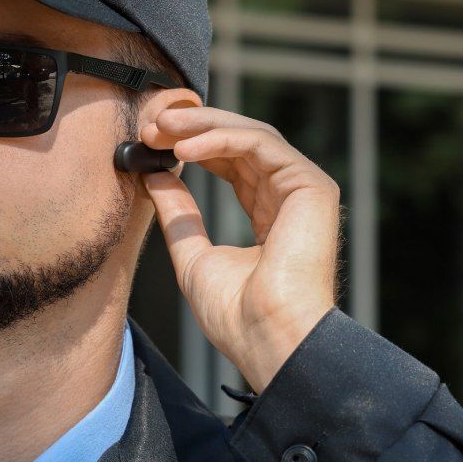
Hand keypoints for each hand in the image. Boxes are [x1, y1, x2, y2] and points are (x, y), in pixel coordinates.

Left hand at [135, 100, 339, 393]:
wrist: (268, 337)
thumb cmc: (237, 315)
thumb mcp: (193, 255)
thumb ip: (179, 215)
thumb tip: (154, 176)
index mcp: (270, 214)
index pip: (233, 163)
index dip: (193, 146)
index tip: (150, 141)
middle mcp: (290, 197)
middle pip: (242, 142)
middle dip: (194, 127)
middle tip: (151, 124)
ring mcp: (305, 189)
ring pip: (252, 135)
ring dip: (202, 126)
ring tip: (161, 127)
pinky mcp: (312, 186)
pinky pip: (261, 144)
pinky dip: (220, 139)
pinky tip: (184, 148)